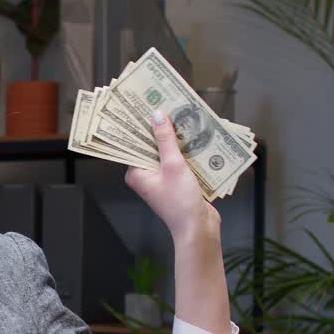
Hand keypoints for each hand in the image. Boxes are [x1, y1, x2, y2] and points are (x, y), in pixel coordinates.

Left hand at [125, 110, 220, 244]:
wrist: (198, 228)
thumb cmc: (181, 201)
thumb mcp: (173, 165)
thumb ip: (165, 139)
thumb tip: (157, 116)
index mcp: (136, 172)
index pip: (135, 143)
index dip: (142, 125)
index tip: (147, 106)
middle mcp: (146, 175)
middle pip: (152, 146)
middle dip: (162, 129)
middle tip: (170, 106)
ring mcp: (161, 179)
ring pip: (168, 152)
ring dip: (177, 139)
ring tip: (185, 117)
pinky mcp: (177, 181)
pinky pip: (179, 161)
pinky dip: (187, 151)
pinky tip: (197, 137)